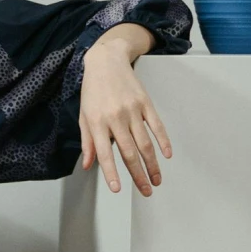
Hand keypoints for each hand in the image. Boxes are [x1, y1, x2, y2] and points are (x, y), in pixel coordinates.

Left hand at [78, 25, 171, 197]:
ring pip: (145, 143)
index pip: (105, 154)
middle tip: (146, 191)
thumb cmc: (93, 90)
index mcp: (97, 122)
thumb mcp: (84, 115)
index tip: (118, 189)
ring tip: (157, 179)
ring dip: (153, 164)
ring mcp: (132, 110)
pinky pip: (157, 125)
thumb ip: (87, 141)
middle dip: (138, 175)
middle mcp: (115, 118)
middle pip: (129, 153)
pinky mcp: (145, 103)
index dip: (112, 173)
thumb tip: (89, 165)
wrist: (107, 60)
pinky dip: (163, 141)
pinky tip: (166, 155)